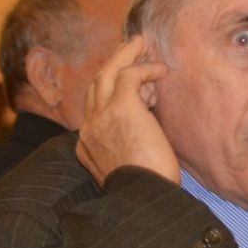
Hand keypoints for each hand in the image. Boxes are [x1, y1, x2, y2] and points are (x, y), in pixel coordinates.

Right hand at [76, 36, 177, 186]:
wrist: (142, 202)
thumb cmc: (146, 194)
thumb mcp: (130, 171)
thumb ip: (129, 151)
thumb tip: (148, 136)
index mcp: (87, 148)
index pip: (93, 110)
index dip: (110, 93)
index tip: (132, 86)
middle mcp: (89, 130)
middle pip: (95, 86)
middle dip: (112, 65)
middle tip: (128, 51)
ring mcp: (102, 117)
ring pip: (107, 72)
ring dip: (125, 56)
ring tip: (141, 44)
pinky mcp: (122, 107)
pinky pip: (130, 75)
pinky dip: (145, 68)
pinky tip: (160, 70)